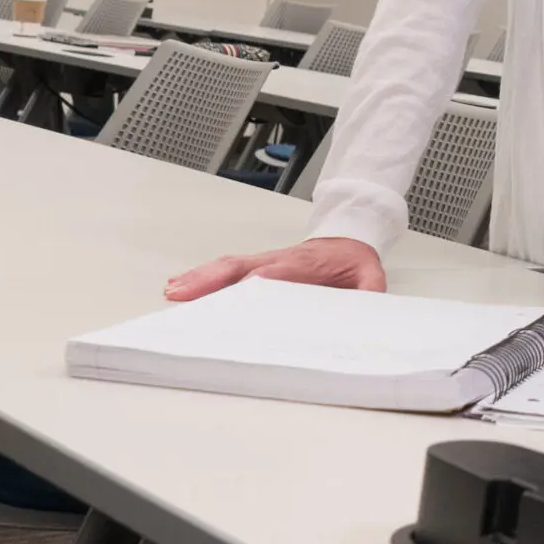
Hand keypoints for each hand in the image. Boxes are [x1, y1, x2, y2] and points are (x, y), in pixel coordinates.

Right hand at [165, 238, 384, 299]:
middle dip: (211, 279)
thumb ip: (369, 291)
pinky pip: (226, 269)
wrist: (349, 237)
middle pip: (241, 267)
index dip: (259, 280)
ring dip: (199, 278)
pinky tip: (180, 285)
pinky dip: (201, 276)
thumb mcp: (370, 276)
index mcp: (306, 263)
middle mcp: (278, 259)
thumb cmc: (352, 260)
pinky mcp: (256, 265)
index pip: (279, 272)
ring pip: (228, 266)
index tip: (239, 291)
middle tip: (184, 294)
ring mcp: (264, 260)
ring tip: (173, 291)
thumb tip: (367, 306)